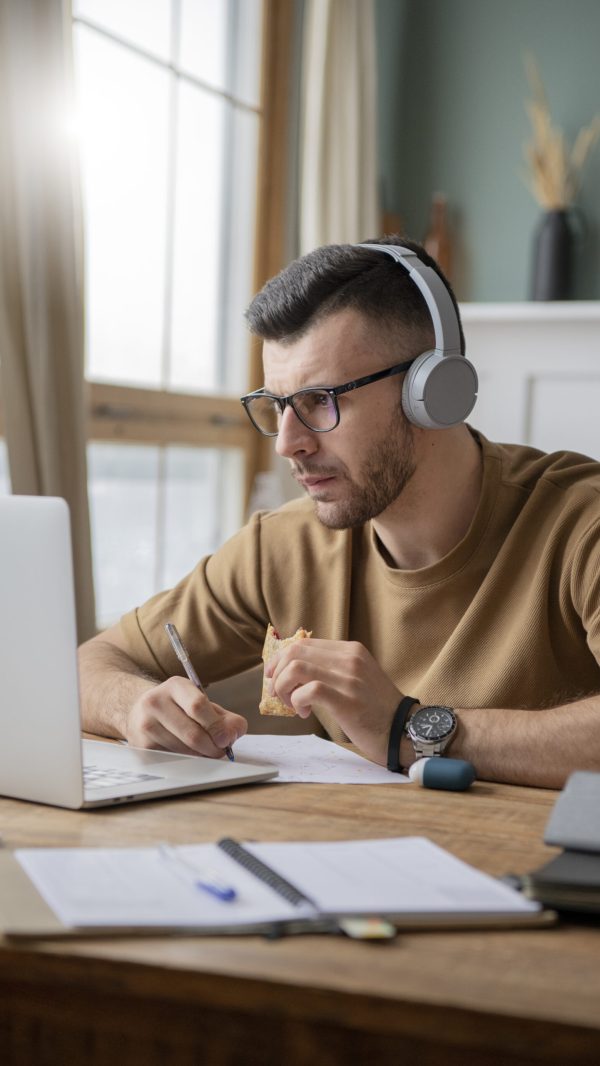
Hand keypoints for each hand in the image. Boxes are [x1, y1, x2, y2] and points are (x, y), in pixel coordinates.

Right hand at [124, 676, 247, 756]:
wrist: (140, 712)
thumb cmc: (178, 708)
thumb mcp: (201, 703)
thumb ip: (224, 717)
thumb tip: (236, 732)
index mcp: (175, 686)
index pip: (198, 706)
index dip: (216, 726)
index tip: (227, 739)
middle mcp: (155, 702)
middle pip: (192, 733)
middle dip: (212, 747)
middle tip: (221, 751)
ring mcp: (145, 724)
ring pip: (183, 750)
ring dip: (201, 756)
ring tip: (205, 751)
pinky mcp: (141, 745)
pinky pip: (172, 759)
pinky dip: (186, 760)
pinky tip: (188, 753)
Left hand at [265, 638, 400, 764]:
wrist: (406, 730)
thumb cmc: (377, 709)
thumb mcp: (357, 678)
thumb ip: (332, 669)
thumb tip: (293, 671)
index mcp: (351, 650)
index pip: (304, 643)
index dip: (281, 659)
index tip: (274, 676)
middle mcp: (350, 659)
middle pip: (295, 651)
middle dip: (277, 672)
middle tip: (278, 693)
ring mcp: (349, 678)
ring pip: (296, 668)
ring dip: (284, 687)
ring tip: (292, 704)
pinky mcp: (347, 700)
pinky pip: (308, 690)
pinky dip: (297, 701)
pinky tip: (304, 713)